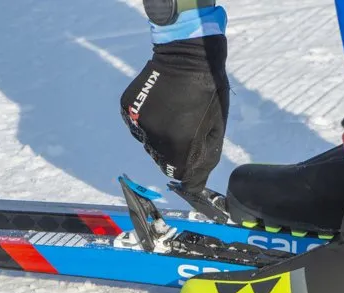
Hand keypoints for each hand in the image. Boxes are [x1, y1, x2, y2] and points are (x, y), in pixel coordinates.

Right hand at [120, 35, 228, 192]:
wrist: (187, 56)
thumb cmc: (209, 92)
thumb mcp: (216, 128)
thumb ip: (206, 159)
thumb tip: (195, 185)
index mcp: (180, 143)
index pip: (180, 175)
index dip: (188, 173)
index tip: (193, 166)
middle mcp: (155, 138)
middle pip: (162, 161)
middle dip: (175, 154)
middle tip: (185, 130)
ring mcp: (138, 123)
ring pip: (149, 146)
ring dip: (160, 139)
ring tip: (172, 116)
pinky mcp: (127, 110)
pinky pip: (137, 129)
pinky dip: (148, 124)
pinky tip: (159, 108)